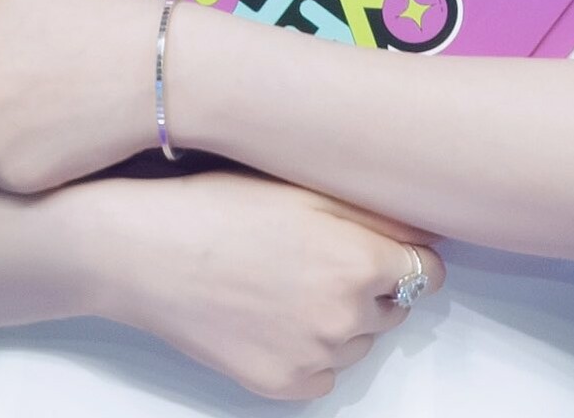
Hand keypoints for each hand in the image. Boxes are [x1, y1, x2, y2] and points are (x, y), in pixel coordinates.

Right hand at [97, 166, 446, 402]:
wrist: (146, 250)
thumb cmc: (220, 205)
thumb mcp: (304, 187)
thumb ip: (375, 212)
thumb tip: (427, 230)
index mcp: (358, 262)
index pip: (426, 272)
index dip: (406, 254)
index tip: (383, 244)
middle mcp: (345, 318)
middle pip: (394, 307)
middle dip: (372, 284)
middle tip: (320, 253)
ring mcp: (314, 357)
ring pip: (359, 341)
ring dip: (342, 316)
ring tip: (290, 279)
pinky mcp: (282, 385)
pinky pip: (323, 371)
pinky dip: (311, 348)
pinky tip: (274, 312)